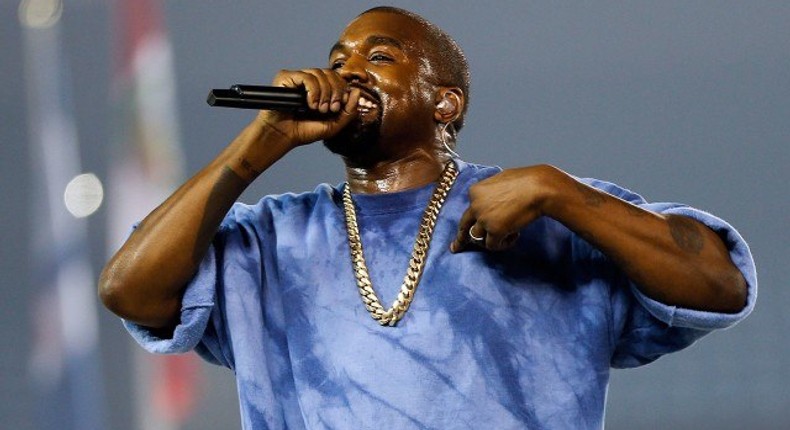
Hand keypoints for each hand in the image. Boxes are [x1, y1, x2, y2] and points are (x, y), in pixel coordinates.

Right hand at [255, 68, 360, 146]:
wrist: (283, 136)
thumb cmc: (304, 131)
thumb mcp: (333, 125)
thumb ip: (348, 111)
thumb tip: (357, 91)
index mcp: (321, 89)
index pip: (337, 78)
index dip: (342, 89)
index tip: (339, 106)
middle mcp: (309, 81)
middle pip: (330, 73)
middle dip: (335, 91)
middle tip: (331, 109)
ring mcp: (297, 78)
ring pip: (319, 73)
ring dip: (324, 93)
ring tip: (319, 109)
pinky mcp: (286, 77)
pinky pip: (306, 76)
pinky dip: (313, 91)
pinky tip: (310, 104)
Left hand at [450, 164, 565, 252]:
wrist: (538, 188)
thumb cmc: (526, 181)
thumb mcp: (500, 181)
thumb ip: (491, 193)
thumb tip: (493, 201)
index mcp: (475, 191)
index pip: (470, 210)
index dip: (476, 218)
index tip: (470, 226)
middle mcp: (475, 205)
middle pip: (464, 225)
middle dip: (460, 238)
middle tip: (456, 247)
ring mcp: (483, 219)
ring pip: (478, 238)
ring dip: (491, 239)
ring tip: (508, 235)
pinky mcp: (494, 231)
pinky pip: (492, 246)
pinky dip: (503, 244)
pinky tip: (514, 236)